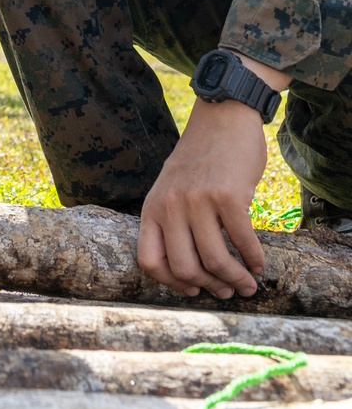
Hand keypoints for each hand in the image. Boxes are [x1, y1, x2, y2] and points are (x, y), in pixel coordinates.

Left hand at [138, 98, 267, 299]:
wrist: (222, 117)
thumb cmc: (200, 159)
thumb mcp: (171, 187)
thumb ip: (174, 222)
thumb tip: (193, 274)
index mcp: (153, 207)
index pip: (149, 260)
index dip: (172, 284)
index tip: (193, 289)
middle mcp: (171, 206)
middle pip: (185, 268)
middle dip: (210, 287)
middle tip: (227, 290)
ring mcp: (198, 200)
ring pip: (215, 261)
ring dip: (236, 279)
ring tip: (248, 283)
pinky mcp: (228, 196)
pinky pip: (242, 241)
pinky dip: (254, 259)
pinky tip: (258, 262)